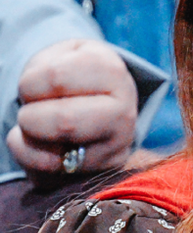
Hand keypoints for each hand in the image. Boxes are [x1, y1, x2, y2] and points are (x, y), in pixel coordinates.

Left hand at [7, 39, 136, 179]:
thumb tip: (31, 122)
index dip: (30, 83)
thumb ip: (44, 75)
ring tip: (34, 129)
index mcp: (113, 74)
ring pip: (55, 158)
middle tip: (28, 112)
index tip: (32, 84)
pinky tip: (38, 146)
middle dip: (30, 118)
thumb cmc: (72, 73)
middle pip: (64, 123)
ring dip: (30, 142)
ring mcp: (115, 149)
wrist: (101, 97)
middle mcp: (123, 115)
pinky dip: (31, 161)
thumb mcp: (60, 56)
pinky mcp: (99, 175)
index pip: (56, 79)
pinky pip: (51, 177)